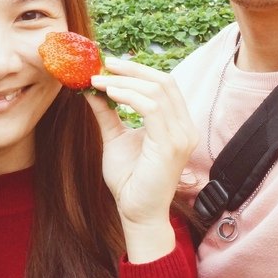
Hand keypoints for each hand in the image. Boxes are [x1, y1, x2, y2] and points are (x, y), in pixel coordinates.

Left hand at [87, 57, 196, 261]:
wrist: (136, 213)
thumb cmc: (129, 180)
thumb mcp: (115, 138)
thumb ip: (108, 113)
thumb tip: (92, 89)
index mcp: (178, 124)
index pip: (164, 85)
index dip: (138, 70)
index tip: (109, 64)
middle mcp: (185, 127)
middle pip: (164, 82)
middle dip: (132, 69)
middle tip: (103, 64)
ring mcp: (181, 136)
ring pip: (157, 91)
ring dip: (124, 82)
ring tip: (98, 81)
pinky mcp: (171, 145)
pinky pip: (151, 108)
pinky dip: (128, 96)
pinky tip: (108, 94)